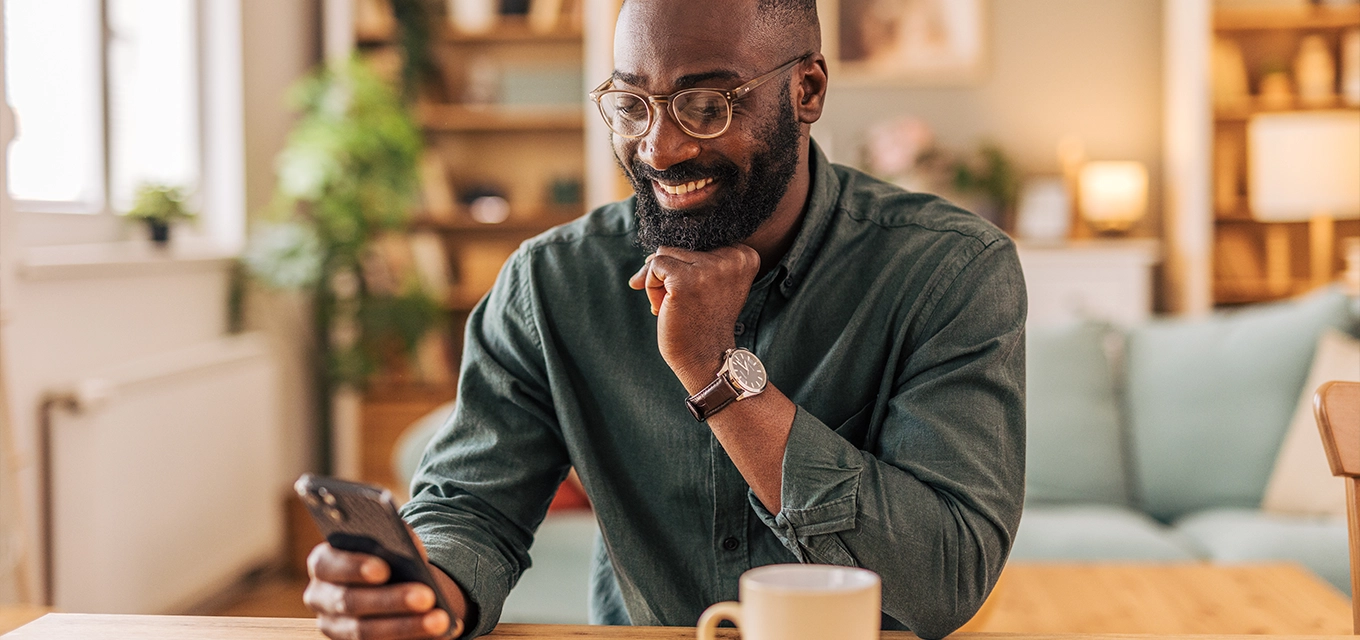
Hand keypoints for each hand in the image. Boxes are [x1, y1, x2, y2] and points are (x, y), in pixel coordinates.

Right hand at [304, 532, 465, 639]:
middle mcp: (321, 598)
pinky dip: (411, 639)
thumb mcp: (390, 540)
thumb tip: (413, 554)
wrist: (391, 580)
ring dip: (406, 627)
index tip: (384, 569)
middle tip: (427, 596)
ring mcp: (335, 627)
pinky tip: (439, 634)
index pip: (327, 564)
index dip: (353, 567)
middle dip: (391, 600)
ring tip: (439, 620)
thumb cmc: (388, 553)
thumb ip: (393, 541)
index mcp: (323, 563)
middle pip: (350, 601)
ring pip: (365, 633)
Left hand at [628, 244, 759, 387]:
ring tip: (672, 306)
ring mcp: (709, 268)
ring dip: (658, 282)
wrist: (707, 360)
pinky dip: (650, 287)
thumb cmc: (704, 323)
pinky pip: (654, 266)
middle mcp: (732, 257)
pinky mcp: (684, 279)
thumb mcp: (711, 284)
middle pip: (679, 246)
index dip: (686, 267)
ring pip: (663, 254)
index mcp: (744, 256)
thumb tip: (648, 256)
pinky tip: (662, 308)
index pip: (699, 242)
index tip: (692, 294)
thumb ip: (694, 260)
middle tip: (680, 305)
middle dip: (669, 275)